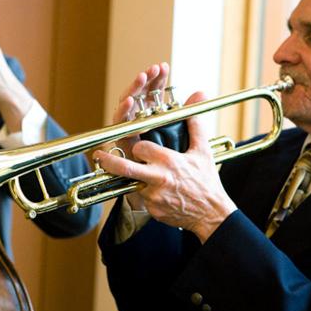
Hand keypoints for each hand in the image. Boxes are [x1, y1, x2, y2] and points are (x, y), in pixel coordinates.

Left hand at [94, 91, 236, 242]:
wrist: (211, 214)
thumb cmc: (207, 181)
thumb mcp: (203, 152)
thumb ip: (195, 125)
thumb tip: (199, 97)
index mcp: (169, 161)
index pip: (141, 148)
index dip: (140, 147)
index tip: (142, 148)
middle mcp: (158, 178)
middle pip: (125, 167)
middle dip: (109, 161)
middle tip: (98, 155)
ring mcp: (154, 196)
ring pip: (133, 183)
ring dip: (136, 179)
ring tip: (137, 178)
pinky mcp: (153, 210)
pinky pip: (142, 198)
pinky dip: (147, 194)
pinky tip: (161, 193)